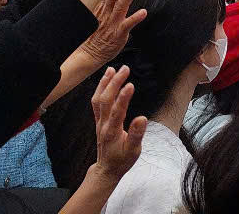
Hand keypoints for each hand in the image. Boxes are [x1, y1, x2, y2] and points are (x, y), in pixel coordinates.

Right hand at [80, 0, 146, 64]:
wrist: (89, 54)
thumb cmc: (94, 33)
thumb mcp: (93, 14)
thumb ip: (101, 0)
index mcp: (101, 7)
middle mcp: (106, 12)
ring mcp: (112, 22)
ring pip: (121, 5)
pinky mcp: (118, 33)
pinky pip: (127, 24)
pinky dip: (135, 17)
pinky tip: (144, 12)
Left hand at [90, 65, 146, 182]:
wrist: (107, 168)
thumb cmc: (122, 160)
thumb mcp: (133, 151)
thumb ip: (136, 134)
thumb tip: (142, 118)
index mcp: (112, 132)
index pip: (117, 112)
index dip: (123, 98)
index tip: (130, 84)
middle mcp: (103, 124)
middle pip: (105, 100)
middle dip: (114, 83)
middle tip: (125, 68)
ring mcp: (99, 121)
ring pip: (98, 99)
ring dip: (104, 83)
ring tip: (112, 69)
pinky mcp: (98, 120)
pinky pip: (96, 102)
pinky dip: (100, 88)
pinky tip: (106, 79)